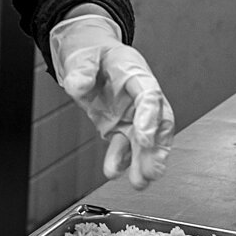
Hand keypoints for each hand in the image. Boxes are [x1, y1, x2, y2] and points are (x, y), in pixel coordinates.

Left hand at [50, 14, 175, 188]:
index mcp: (136, 74)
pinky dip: (122, 160)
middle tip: (151, 172)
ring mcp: (132, 114)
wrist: (88, 58)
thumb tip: (78, 84)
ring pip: (144, 141)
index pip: (150, 96)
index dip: (150, 118)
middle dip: (155, 150)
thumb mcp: (83, 54)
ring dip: (143, 163)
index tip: (145, 139)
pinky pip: (124, 146)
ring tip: (140, 183)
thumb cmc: (92, 52)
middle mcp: (140, 97)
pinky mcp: (120, 126)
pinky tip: (116, 172)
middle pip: (156, 124)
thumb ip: (81, 70)